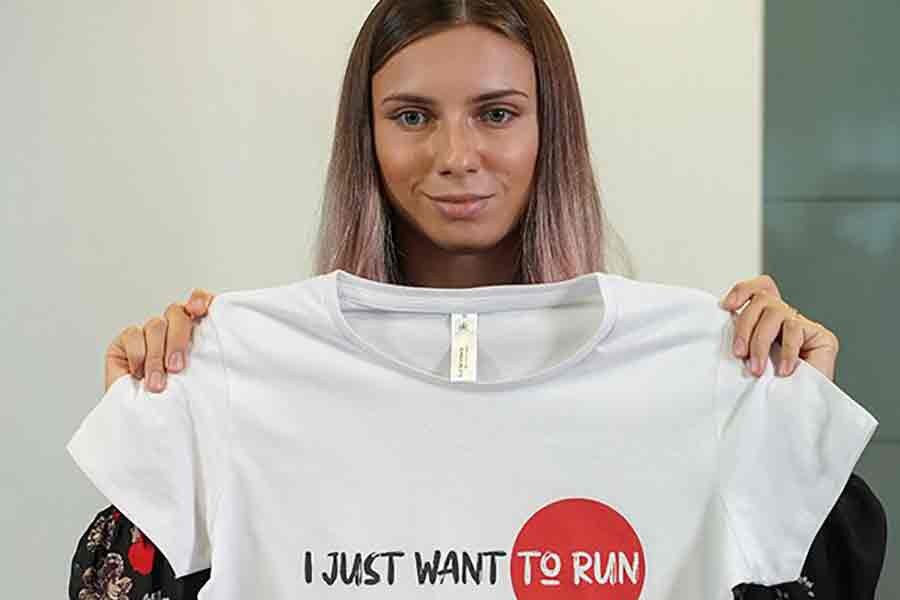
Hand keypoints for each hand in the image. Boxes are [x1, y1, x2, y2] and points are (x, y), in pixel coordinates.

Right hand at [104, 289, 216, 392]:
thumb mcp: (198, 379)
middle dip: (178, 340)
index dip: (200, 300)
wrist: (148, 421)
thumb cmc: (177, 401)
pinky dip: (139, 356)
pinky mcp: (126, 340)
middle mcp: (172, 327)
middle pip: (177, 312)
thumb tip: (222, 351)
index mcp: (195, 331)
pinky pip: (133, 336)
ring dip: (157, 356)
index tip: (200, 311)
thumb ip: (206, 359)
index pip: (199, 301)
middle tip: (177, 368)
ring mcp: (148, 332)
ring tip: (158, 383)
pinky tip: (139, 374)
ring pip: (156, 325)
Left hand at [719, 275, 839, 380]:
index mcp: (765, 320)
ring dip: (760, 342)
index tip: (726, 307)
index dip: (742, 290)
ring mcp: (802, 325)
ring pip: (775, 312)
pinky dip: (785, 351)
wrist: (798, 410)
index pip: (758, 289)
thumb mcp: (747, 360)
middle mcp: (783, 318)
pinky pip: (794, 329)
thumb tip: (717, 329)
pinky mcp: (821, 336)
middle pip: (761, 300)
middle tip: (739, 355)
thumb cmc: (770, 389)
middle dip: (744, 327)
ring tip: (757, 369)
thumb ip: (740, 342)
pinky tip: (783, 370)